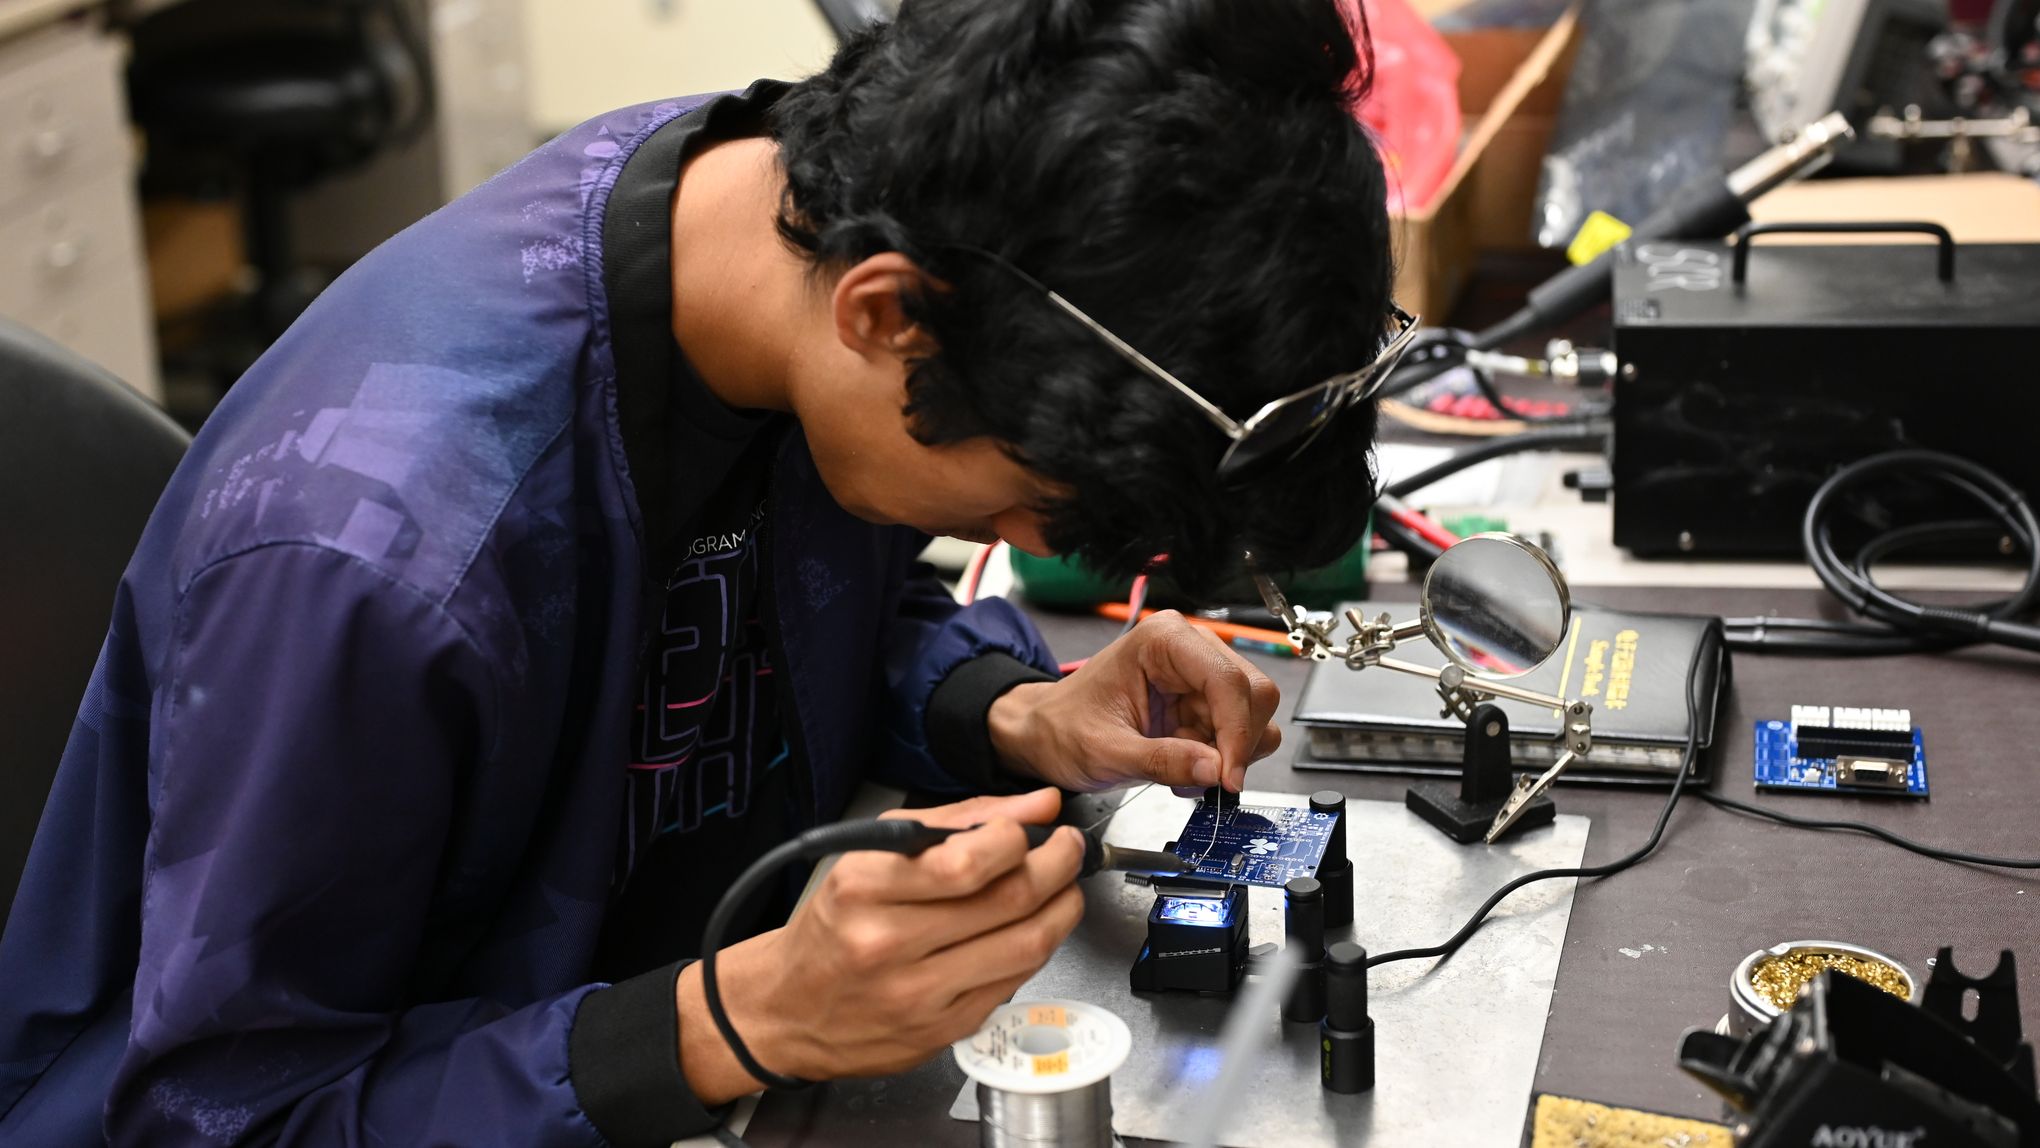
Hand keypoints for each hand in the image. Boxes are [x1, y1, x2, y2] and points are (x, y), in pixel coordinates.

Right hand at [675, 788, 1083, 1100]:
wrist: (787, 1008)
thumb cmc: (833, 925)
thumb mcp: (871, 853)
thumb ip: (958, 822)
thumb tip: (1035, 806)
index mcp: (864, 890)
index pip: (967, 861)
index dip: (1020, 838)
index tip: (1035, 827)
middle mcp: (887, 945)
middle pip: (1008, 901)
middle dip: (1057, 866)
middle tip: (1067, 850)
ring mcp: (916, 996)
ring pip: (1024, 946)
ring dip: (1061, 909)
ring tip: (1063, 888)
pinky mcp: (940, 1032)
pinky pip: (1012, 983)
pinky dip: (1034, 950)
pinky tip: (1031, 930)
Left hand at [987, 610, 1281, 793]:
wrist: (1045, 733)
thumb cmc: (1063, 727)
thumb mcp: (1106, 751)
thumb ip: (1163, 760)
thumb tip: (1215, 770)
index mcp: (1164, 641)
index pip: (1228, 681)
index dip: (1237, 732)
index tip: (1228, 777)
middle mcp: (1190, 648)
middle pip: (1253, 694)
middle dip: (1237, 743)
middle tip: (1206, 778)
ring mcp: (1200, 675)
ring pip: (1253, 715)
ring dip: (1228, 753)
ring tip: (1182, 769)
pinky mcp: (1202, 701)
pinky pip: (1235, 733)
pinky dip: (1219, 758)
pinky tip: (1184, 764)